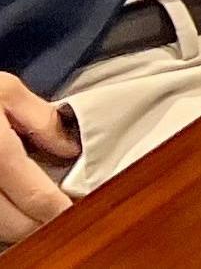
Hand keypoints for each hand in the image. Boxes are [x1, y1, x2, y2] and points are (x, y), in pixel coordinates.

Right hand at [0, 73, 74, 239]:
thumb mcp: (4, 90)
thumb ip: (40, 120)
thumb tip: (69, 149)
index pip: (34, 195)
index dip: (57, 209)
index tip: (72, 211)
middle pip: (12, 223)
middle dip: (38, 225)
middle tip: (56, 217)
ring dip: (14, 231)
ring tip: (31, 217)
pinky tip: (5, 213)